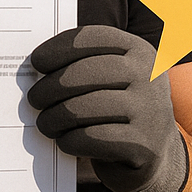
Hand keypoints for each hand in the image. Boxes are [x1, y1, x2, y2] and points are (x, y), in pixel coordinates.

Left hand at [29, 25, 188, 191]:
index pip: (93, 38)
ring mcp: (149, 110)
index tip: (37, 62)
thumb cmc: (121, 109)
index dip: (59, 48)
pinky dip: (71, 140)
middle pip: (85, 72)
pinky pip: (93, 138)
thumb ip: (84, 65)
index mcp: (139, 50)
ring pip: (85, 107)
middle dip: (51, 87)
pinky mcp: (143, 144)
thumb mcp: (114, 79)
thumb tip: (37, 70)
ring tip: (45, 123)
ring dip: (55, 117)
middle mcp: (149, 75)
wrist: (156, 153)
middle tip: (35, 99)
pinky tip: (65, 140)